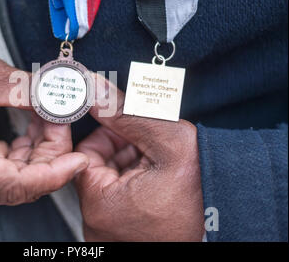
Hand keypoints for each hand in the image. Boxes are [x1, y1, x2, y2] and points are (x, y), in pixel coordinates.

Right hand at [0, 52, 87, 212]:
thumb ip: (29, 92)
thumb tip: (66, 101)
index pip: (16, 186)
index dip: (55, 174)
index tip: (81, 160)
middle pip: (18, 185)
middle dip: (48, 153)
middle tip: (62, 119)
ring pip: (13, 182)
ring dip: (36, 152)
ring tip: (46, 116)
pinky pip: (1, 176)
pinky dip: (21, 154)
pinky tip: (30, 128)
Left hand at [74, 75, 203, 240]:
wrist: (234, 218)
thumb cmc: (204, 190)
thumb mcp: (167, 141)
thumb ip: (127, 113)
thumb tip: (95, 87)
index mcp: (101, 203)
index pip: (85, 153)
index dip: (107, 133)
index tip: (124, 122)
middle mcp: (99, 222)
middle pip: (98, 167)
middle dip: (121, 147)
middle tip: (147, 141)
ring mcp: (111, 230)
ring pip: (111, 182)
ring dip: (131, 163)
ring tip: (157, 160)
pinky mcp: (123, 233)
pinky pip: (122, 198)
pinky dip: (138, 181)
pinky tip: (159, 177)